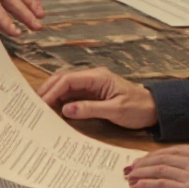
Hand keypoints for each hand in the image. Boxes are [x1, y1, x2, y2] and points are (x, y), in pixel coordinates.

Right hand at [38, 66, 158, 129]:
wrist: (155, 109)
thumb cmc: (138, 108)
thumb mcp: (115, 110)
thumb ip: (91, 109)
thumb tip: (66, 109)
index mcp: (98, 77)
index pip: (68, 79)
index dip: (52, 90)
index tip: (41, 103)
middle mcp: (93, 77)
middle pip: (63, 79)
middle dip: (47, 90)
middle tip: (33, 104)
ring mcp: (92, 84)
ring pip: (65, 85)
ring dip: (52, 94)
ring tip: (39, 106)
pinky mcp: (92, 93)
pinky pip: (72, 94)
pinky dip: (60, 100)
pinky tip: (53, 109)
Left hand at [123, 144, 188, 187]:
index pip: (177, 151)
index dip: (160, 154)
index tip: (149, 157)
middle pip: (165, 157)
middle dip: (146, 161)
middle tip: (133, 166)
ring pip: (160, 169)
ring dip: (142, 172)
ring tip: (130, 175)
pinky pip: (162, 184)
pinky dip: (146, 184)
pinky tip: (136, 185)